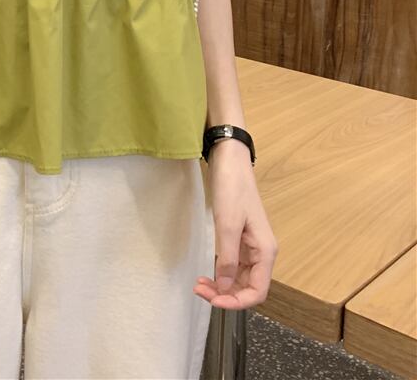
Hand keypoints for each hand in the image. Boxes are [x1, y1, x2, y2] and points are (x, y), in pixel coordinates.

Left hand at [193, 139, 278, 308]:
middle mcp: (261, 252)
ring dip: (221, 285)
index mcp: (265, 251)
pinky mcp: (239, 238)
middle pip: (247, 287)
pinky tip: (208, 272)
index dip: (237, 302)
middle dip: (225, 295)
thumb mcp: (227, 224)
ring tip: (199, 284)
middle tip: (199, 289)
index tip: (213, 301)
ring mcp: (250, 246)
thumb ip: (227, 258)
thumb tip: (224, 287)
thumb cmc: (233, 189)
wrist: (230, 162)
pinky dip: (220, 272)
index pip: (258, 292)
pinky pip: (233, 265)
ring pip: (239, 278)